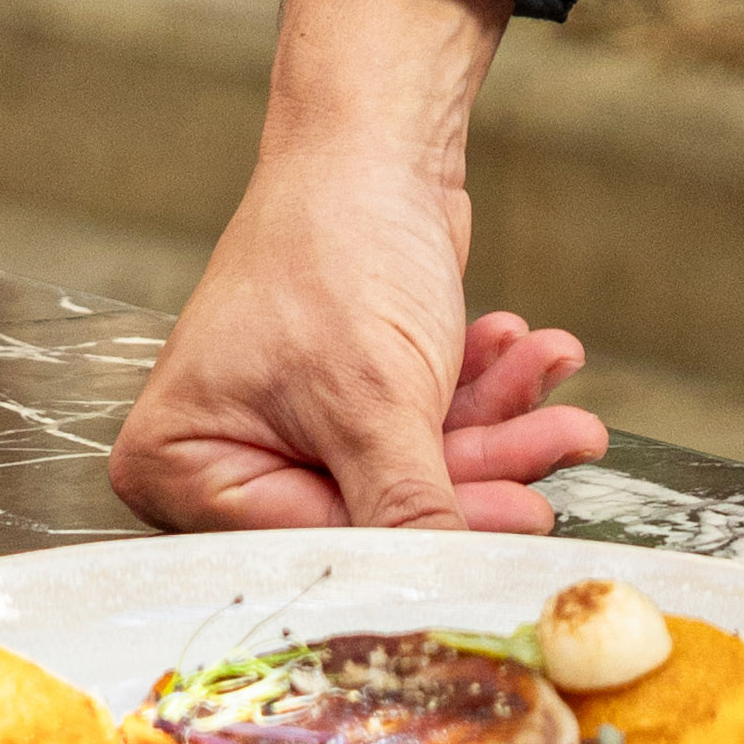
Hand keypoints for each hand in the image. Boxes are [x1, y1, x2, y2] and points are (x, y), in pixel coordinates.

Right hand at [110, 0, 612, 538]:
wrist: (372, 137)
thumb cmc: (336, 246)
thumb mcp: (376, 398)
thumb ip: (408, 510)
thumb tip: (442, 606)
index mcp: (180, 466)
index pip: (311, 542)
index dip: (418, 540)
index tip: (511, 529)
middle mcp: (222, 455)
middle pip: (371, 509)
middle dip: (481, 475)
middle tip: (563, 450)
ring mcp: (287, 426)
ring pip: (413, 466)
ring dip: (500, 430)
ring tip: (563, 397)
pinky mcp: (345, 396)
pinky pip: (425, 424)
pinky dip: (483, 393)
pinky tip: (528, 350)